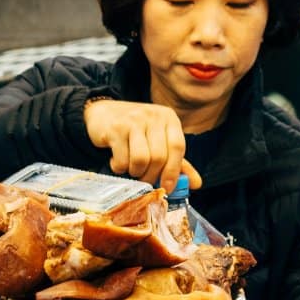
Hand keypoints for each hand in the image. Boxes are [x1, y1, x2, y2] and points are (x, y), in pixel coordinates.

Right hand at [83, 99, 201, 192]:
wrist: (103, 112)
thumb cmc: (136, 130)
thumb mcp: (159, 140)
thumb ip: (178, 162)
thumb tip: (196, 184)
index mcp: (169, 118)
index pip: (178, 147)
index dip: (174, 170)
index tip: (168, 187)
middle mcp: (154, 117)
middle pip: (159, 156)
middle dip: (152, 176)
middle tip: (145, 181)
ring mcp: (134, 121)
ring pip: (141, 159)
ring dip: (136, 172)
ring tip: (132, 169)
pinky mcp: (115, 128)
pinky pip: (122, 159)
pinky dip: (120, 168)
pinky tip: (117, 161)